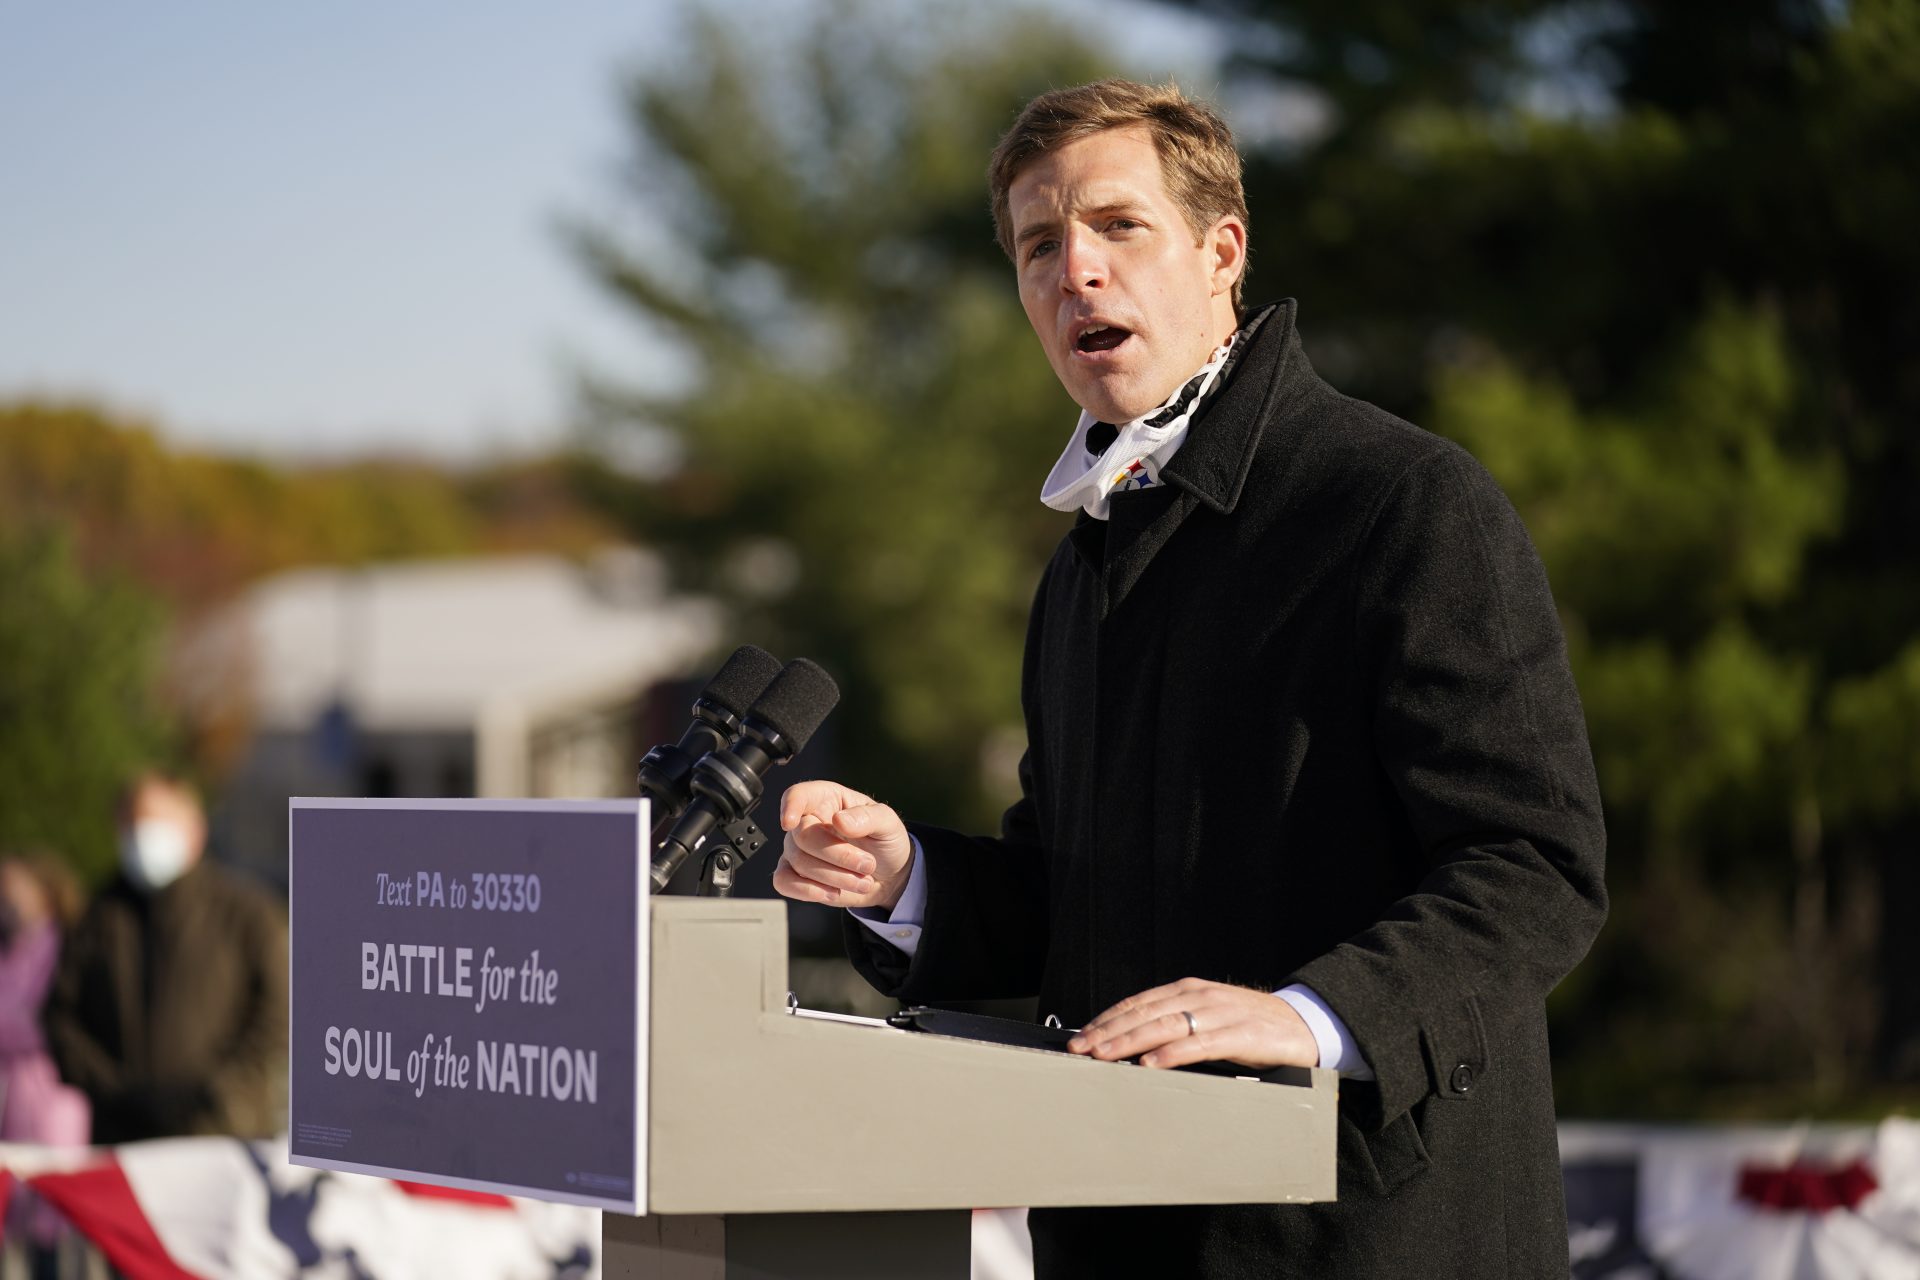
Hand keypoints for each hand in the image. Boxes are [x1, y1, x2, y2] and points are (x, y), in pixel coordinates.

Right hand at [772, 780, 914, 911]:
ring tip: (863, 881)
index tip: (790, 822)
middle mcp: (807, 821)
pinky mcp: (796, 874)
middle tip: (868, 865)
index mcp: (826, 799)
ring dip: (836, 877)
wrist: (888, 876)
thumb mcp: (888, 823)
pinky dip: (809, 891)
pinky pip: (784, 882)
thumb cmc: (884, 842)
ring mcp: (798, 848)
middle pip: (803, 836)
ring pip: (799, 862)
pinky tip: (834, 892)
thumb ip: (867, 818)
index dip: (790, 805)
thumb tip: (839, 820)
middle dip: (839, 856)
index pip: (799, 795)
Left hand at [1067, 977, 1320, 1070]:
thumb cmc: (1249, 1026)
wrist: (1304, 1024)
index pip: (1137, 1003)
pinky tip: (1151, 1064)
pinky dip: (1173, 1054)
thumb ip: (1174, 1025)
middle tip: (1080, 1050)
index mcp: (1188, 990)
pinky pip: (1201, 1044)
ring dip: (1130, 1042)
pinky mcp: (1241, 1035)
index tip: (1079, 1037)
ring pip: (1165, 1025)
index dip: (1106, 1019)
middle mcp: (1199, 996)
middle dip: (1108, 1032)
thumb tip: (1132, 1046)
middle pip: (1144, 1013)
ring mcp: (1220, 1013)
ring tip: (1104, 1056)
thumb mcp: (1207, 1018)